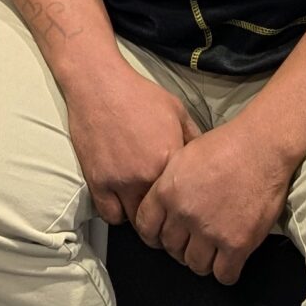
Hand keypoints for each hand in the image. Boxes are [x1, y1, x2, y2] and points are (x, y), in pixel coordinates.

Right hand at [65, 68, 196, 231]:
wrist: (99, 84)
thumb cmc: (139, 95)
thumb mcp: (177, 111)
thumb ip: (194, 138)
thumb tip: (208, 161)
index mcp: (170, 159)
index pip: (185, 200)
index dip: (187, 209)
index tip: (187, 212)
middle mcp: (146, 175)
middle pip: (163, 217)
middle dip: (167, 221)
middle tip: (168, 218)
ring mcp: (120, 181)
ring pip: (137, 221)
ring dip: (143, 220)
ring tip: (146, 213)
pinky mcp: (98, 181)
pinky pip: (110, 214)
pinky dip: (117, 213)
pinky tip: (122, 202)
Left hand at [130, 118, 296, 283]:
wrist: (260, 147)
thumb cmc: (224, 145)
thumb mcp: (181, 156)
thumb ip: (167, 184)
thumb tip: (161, 205)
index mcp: (166, 191)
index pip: (146, 228)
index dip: (154, 235)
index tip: (164, 235)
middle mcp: (184, 214)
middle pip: (171, 248)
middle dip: (179, 247)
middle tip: (192, 241)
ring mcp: (210, 231)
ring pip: (195, 265)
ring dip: (201, 261)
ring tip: (211, 250)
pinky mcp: (237, 243)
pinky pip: (224, 275)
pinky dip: (225, 271)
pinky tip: (229, 259)